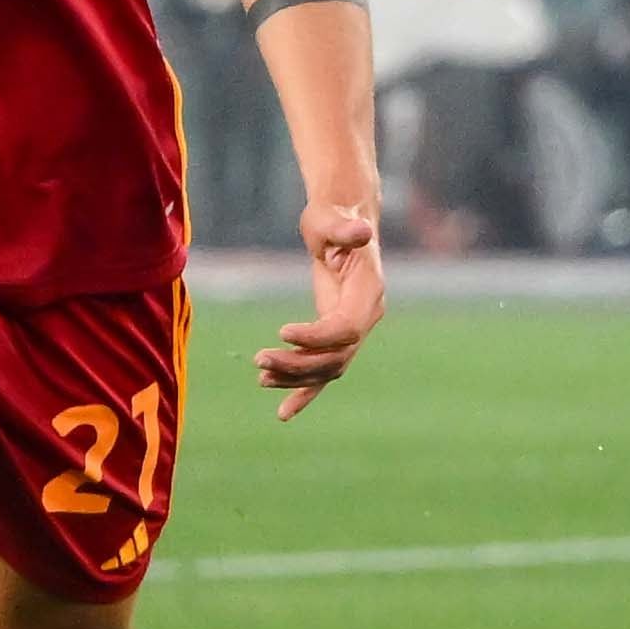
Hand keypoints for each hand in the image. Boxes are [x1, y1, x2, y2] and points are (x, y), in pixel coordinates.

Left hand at [259, 201, 384, 421]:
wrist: (340, 220)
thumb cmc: (332, 217)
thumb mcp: (331, 219)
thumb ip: (344, 230)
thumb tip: (362, 232)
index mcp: (370, 292)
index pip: (346, 328)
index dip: (316, 337)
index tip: (282, 333)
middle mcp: (368, 315)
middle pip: (336, 356)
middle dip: (299, 363)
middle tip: (259, 360)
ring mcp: (355, 328)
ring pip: (328, 367)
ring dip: (296, 377)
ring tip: (261, 376)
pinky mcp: (337, 335)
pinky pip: (324, 369)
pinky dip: (305, 391)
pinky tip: (284, 412)